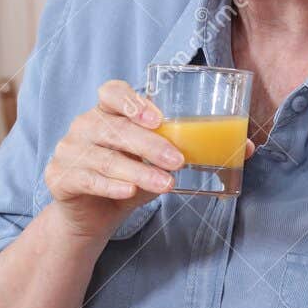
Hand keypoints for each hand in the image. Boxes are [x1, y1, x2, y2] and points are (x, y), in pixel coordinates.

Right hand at [42, 79, 253, 241]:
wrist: (93, 216)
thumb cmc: (130, 178)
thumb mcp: (161, 163)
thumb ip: (194, 151)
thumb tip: (249, 146)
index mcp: (108, 112)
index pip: (112, 91)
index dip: (133, 100)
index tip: (158, 117)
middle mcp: (85, 125)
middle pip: (114, 127)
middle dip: (148, 144)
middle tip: (177, 160)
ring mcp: (68, 150)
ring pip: (101, 156)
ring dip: (136, 169)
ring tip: (164, 184)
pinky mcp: (59, 177)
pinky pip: (84, 178)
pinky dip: (108, 184)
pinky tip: (128, 191)